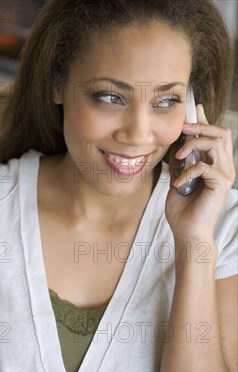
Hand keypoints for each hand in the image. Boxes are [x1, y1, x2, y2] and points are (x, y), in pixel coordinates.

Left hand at [165, 104, 234, 243]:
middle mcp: (223, 167)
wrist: (187, 234)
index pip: (214, 135)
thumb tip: (175, 144)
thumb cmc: (182, 211)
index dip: (205, 121)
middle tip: (182, 129)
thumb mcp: (177, 180)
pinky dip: (188, 171)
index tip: (193, 109)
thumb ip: (179, 163)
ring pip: (216, 143)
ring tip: (178, 155)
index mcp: (214, 164)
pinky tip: (178, 182)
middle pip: (219, 133)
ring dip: (194, 143)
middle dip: (200, 126)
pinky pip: (205, 166)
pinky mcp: (221, 184)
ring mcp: (224, 175)